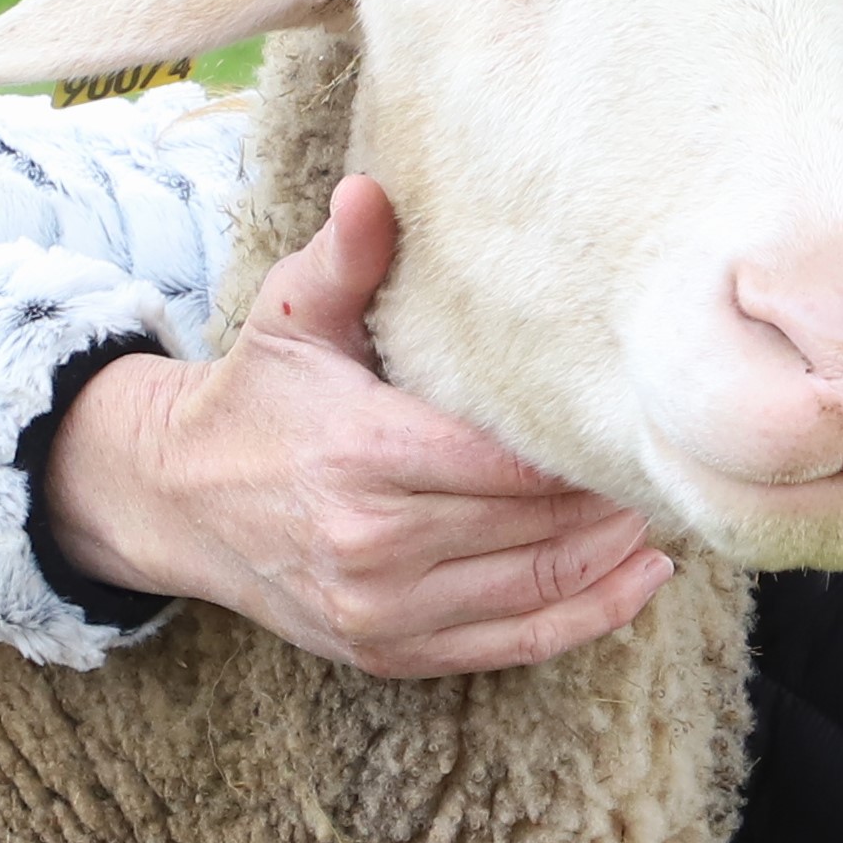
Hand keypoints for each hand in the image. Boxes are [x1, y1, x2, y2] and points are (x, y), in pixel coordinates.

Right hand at [33, 174, 669, 675]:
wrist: (178, 500)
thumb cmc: (257, 394)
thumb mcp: (291, 314)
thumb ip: (345, 257)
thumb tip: (373, 189)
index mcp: (362, 454)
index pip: (510, 464)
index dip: (581, 451)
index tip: (631, 421)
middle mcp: (372, 544)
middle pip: (537, 527)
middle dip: (609, 497)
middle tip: (664, 461)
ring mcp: (380, 611)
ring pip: (538, 589)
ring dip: (613, 554)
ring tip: (658, 509)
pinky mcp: (387, 653)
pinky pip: (513, 646)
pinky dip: (586, 617)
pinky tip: (638, 579)